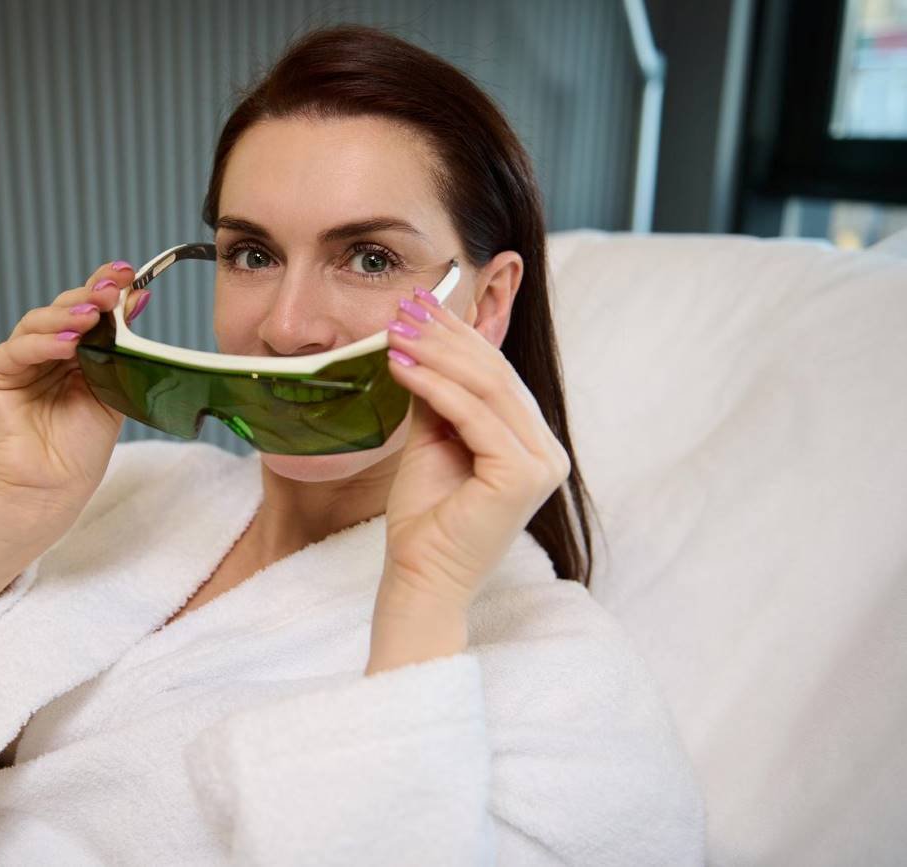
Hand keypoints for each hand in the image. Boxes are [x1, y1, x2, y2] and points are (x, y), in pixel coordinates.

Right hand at [0, 259, 150, 522]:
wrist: (55, 487)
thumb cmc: (82, 445)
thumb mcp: (113, 388)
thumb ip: (122, 346)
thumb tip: (140, 297)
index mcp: (76, 349)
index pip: (88, 308)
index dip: (104, 287)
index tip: (127, 273)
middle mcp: (46, 348)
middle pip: (65, 309)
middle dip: (90, 296)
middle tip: (112, 290)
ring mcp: (20, 359)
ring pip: (39, 323)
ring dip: (67, 316)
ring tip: (92, 315)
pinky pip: (17, 350)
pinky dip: (41, 344)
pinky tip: (66, 344)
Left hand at [376, 285, 571, 617]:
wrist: (420, 575)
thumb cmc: (425, 516)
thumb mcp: (432, 439)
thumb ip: (438, 394)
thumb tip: (424, 338)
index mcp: (532, 442)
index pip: (497, 374)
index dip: (457, 334)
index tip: (418, 304)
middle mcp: (547, 451)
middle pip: (494, 374)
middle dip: (445, 335)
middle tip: (404, 307)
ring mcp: (541, 464)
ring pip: (486, 388)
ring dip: (435, 353)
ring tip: (395, 331)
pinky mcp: (523, 476)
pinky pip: (473, 415)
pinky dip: (433, 386)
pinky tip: (399, 366)